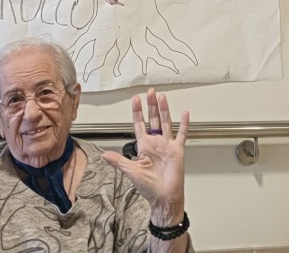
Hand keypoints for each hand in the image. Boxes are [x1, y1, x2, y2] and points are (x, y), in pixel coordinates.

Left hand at [103, 88, 188, 214]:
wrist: (164, 197)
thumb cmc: (149, 187)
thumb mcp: (131, 172)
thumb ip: (119, 161)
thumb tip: (104, 155)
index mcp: (144, 146)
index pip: (140, 124)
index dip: (138, 112)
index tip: (136, 99)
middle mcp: (156, 143)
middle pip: (153, 119)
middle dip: (151, 105)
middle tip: (150, 92)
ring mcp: (167, 145)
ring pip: (166, 122)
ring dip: (164, 110)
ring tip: (162, 97)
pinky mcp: (177, 150)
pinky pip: (181, 134)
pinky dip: (184, 124)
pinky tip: (184, 113)